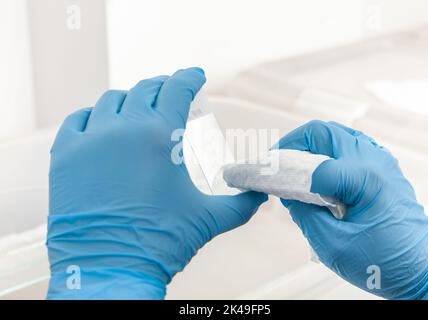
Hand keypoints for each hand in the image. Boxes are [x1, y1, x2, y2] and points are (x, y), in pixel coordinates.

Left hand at [46, 68, 266, 298]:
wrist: (110, 269)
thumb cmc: (160, 241)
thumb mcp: (208, 219)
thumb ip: (241, 205)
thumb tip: (259, 197)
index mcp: (160, 136)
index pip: (178, 89)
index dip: (190, 77)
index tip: (195, 75)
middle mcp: (124, 128)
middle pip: (145, 89)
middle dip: (163, 86)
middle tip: (171, 92)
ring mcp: (91, 140)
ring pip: (111, 101)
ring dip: (130, 101)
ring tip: (138, 110)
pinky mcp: (66, 156)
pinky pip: (78, 120)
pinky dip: (93, 116)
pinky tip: (101, 124)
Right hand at [277, 120, 427, 298]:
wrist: (420, 266)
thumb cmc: (385, 261)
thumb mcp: (334, 245)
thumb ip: (304, 214)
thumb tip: (287, 194)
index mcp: (365, 179)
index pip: (313, 165)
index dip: (286, 173)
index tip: (268, 180)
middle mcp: (374, 161)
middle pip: (322, 132)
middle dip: (292, 144)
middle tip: (275, 163)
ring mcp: (380, 160)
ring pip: (334, 134)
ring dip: (309, 146)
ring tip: (293, 167)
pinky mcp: (380, 165)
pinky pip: (346, 145)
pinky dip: (325, 152)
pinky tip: (316, 172)